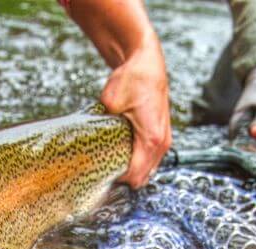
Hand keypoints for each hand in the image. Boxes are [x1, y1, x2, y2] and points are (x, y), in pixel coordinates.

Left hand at [101, 50, 170, 188]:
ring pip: (146, 170)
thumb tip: (91, 143)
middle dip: (121, 177)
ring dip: (129, 170)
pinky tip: (120, 154)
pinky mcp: (161, 136)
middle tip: (100, 169)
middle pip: (141, 178)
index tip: (97, 173)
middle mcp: (161, 143)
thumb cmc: (132, 79)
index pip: (134, 176)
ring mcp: (164, 140)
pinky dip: (136, 161)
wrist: (147, 63)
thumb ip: (103, 126)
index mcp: (151, 138)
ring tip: (108, 162)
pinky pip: (149, 159)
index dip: (115, 179)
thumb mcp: (110, 102)